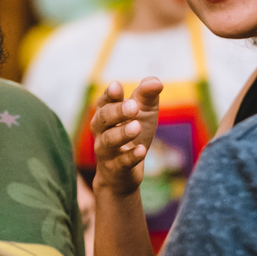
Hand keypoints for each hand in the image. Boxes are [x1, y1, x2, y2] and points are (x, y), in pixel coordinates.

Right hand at [90, 78, 162, 195]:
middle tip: (133, 106)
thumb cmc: (131, 135)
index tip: (117, 87)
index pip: (105, 101)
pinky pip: (121, 162)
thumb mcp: (142, 113)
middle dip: (117, 111)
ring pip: (109, 140)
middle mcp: (101, 130)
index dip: (110, 94)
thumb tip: (155, 82)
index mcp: (105, 113)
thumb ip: (147, 95)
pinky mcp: (115, 169)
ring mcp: (106, 151)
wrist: (123, 174)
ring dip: (122, 133)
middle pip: (104, 118)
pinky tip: (141, 150)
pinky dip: (131, 156)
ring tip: (136, 127)